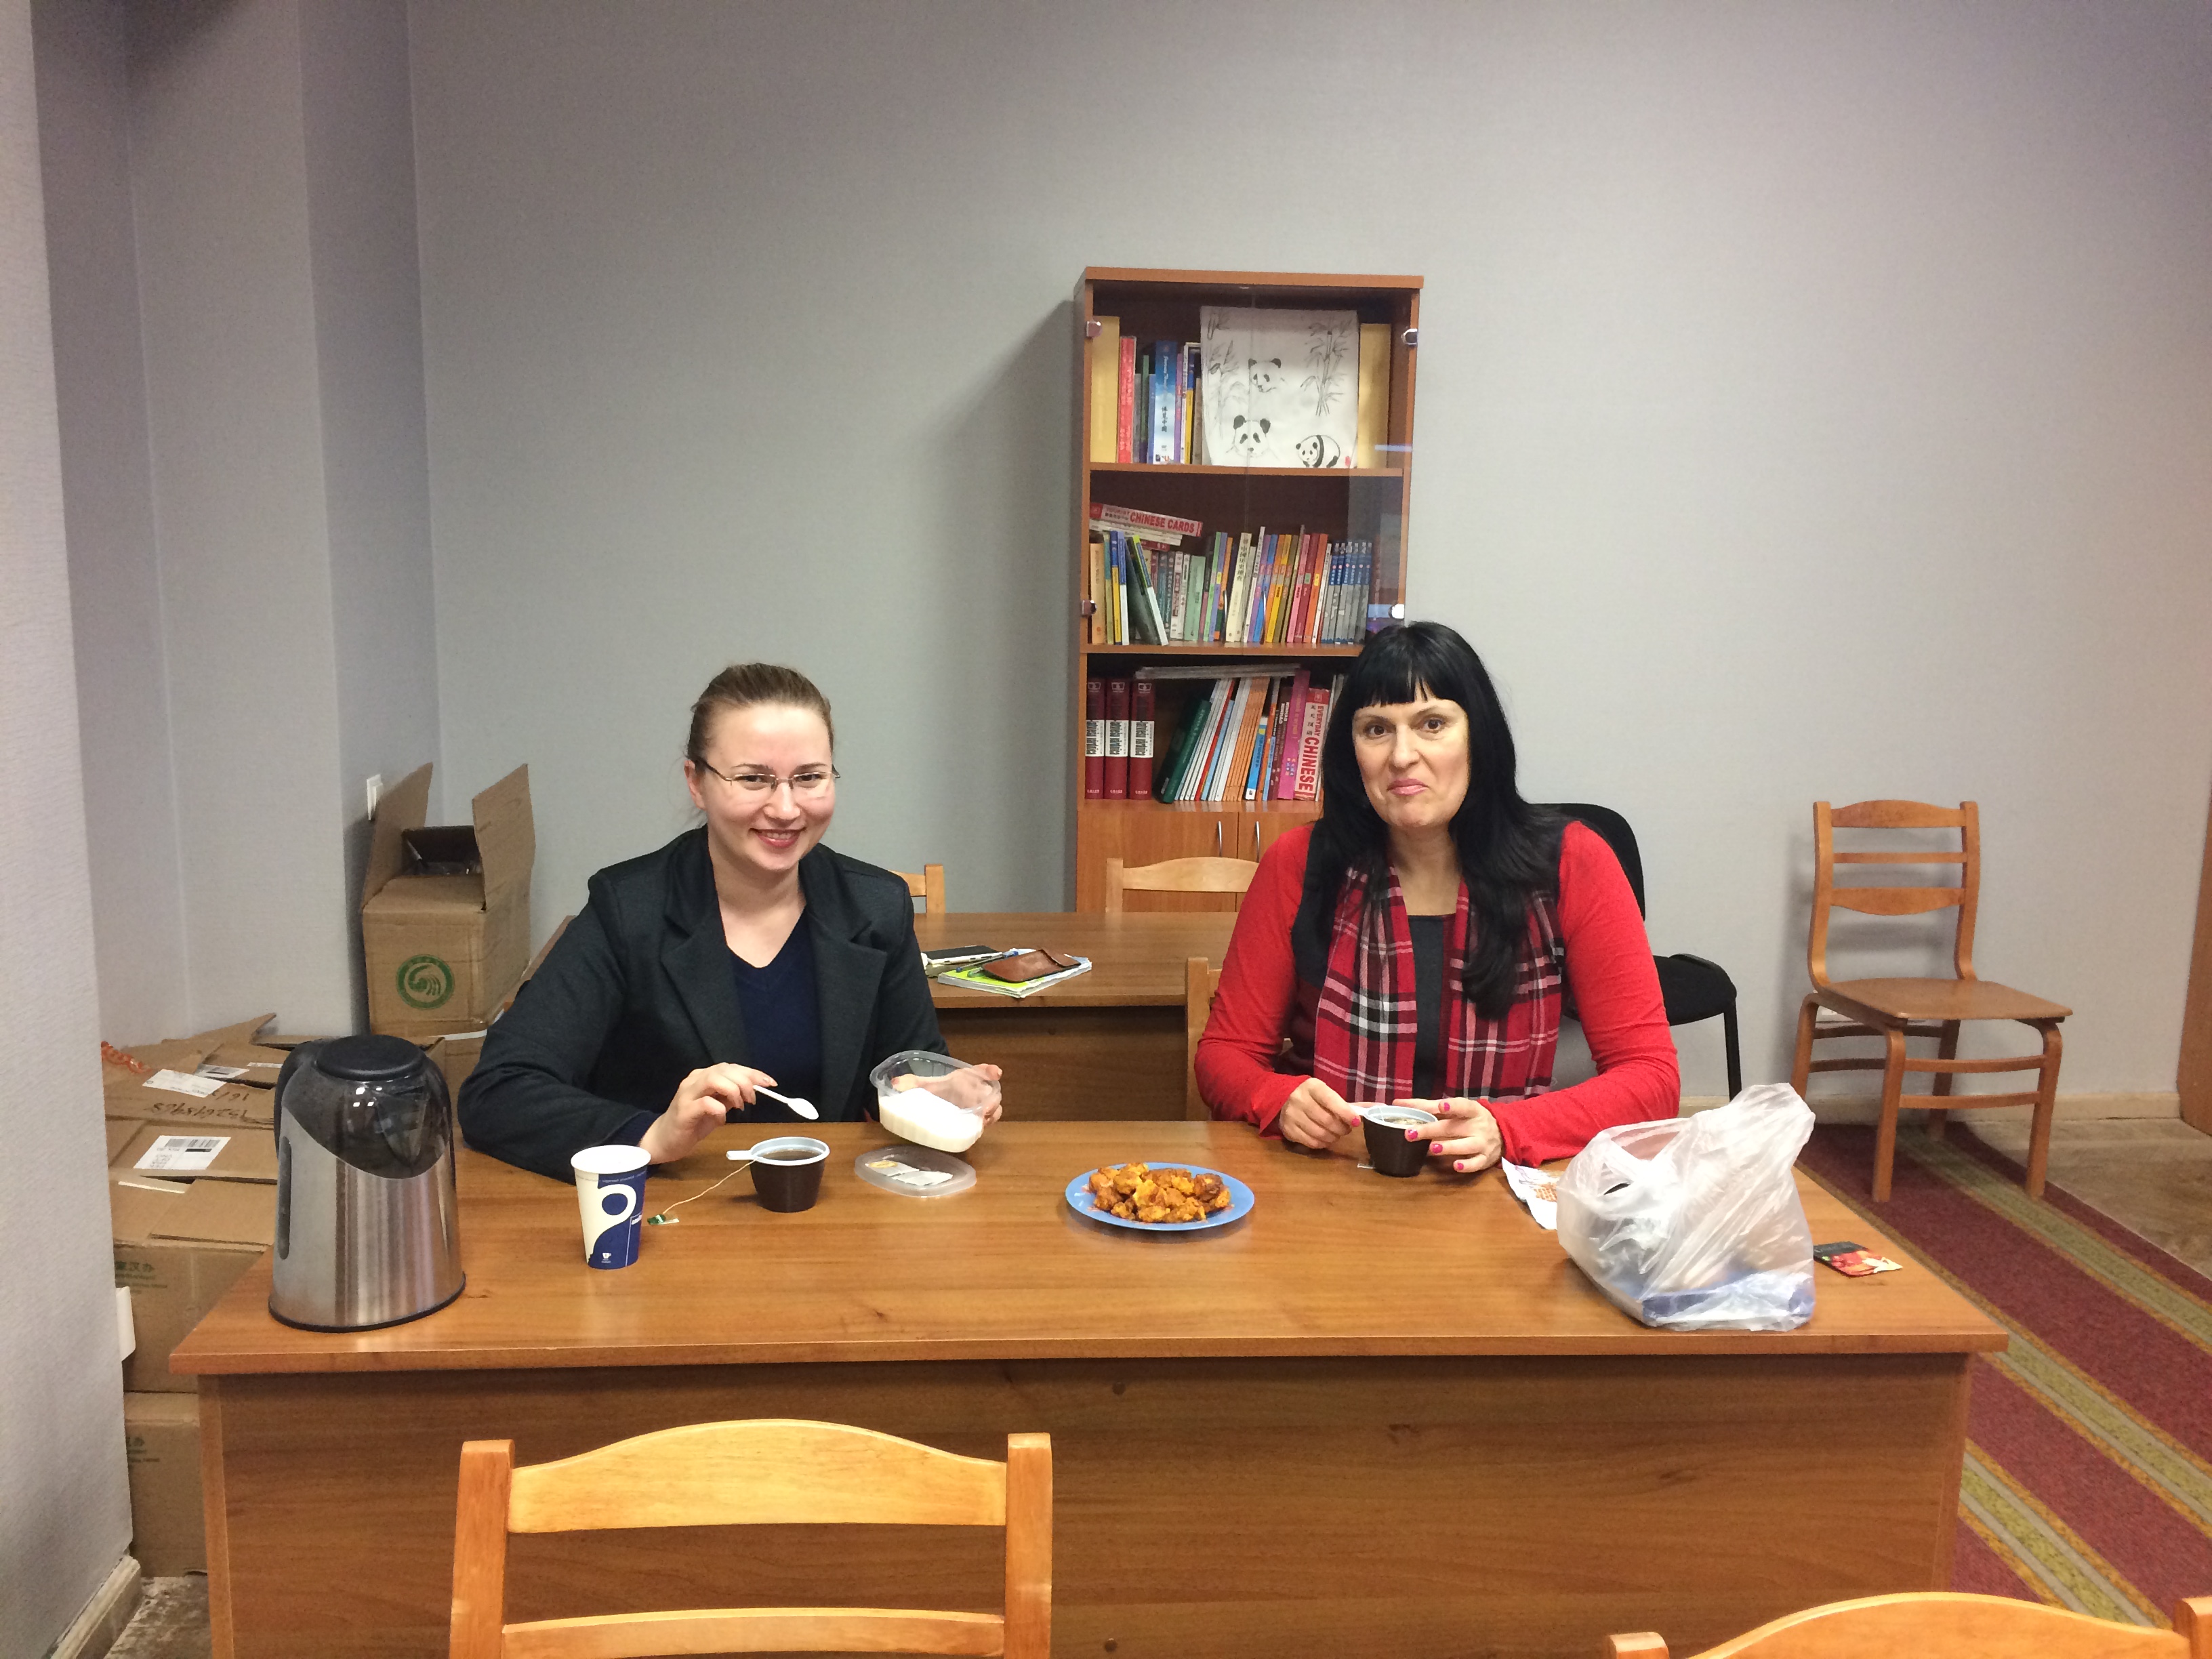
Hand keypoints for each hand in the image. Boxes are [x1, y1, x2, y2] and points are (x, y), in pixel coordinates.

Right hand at [640, 1063, 775, 1163]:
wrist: (664, 1140)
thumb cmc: (692, 1123)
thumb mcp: (717, 1108)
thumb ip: (731, 1097)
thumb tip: (752, 1091)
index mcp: (703, 1077)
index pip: (730, 1067)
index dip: (752, 1073)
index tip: (770, 1083)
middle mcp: (694, 1080)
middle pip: (724, 1069)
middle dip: (745, 1081)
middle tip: (752, 1099)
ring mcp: (687, 1094)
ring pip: (714, 1079)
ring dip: (733, 1091)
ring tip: (740, 1106)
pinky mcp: (683, 1111)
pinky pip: (706, 1103)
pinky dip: (720, 1109)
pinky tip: (722, 1119)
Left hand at [889, 1062, 1004, 1125]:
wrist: (940, 1101)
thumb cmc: (938, 1090)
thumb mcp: (925, 1085)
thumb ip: (912, 1083)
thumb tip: (894, 1083)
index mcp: (967, 1078)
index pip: (982, 1071)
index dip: (989, 1071)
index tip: (996, 1072)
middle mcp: (977, 1091)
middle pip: (992, 1093)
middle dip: (992, 1099)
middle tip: (986, 1108)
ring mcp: (980, 1106)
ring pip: (994, 1109)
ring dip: (991, 1113)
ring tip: (984, 1119)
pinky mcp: (977, 1120)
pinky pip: (987, 1121)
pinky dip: (986, 1123)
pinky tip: (980, 1127)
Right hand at [1276, 1077, 1360, 1148]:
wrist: (1282, 1098)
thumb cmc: (1313, 1097)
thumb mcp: (1329, 1095)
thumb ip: (1352, 1104)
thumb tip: (1380, 1108)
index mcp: (1313, 1087)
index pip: (1331, 1101)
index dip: (1346, 1113)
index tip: (1356, 1121)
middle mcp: (1299, 1099)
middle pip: (1327, 1121)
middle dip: (1342, 1128)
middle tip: (1346, 1129)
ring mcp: (1291, 1115)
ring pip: (1320, 1134)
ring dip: (1333, 1137)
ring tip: (1335, 1134)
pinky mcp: (1287, 1129)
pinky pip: (1311, 1143)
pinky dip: (1322, 1144)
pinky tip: (1324, 1138)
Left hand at [1398, 1096, 1501, 1172]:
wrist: (1503, 1133)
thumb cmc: (1471, 1119)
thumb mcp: (1457, 1109)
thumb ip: (1429, 1106)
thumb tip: (1398, 1104)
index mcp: (1471, 1110)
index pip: (1462, 1106)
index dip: (1452, 1106)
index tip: (1441, 1105)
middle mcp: (1478, 1126)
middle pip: (1454, 1128)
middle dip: (1431, 1130)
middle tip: (1411, 1133)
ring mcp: (1482, 1143)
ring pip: (1466, 1145)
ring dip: (1449, 1147)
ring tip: (1432, 1148)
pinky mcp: (1485, 1159)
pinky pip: (1476, 1163)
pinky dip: (1466, 1165)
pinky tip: (1455, 1166)